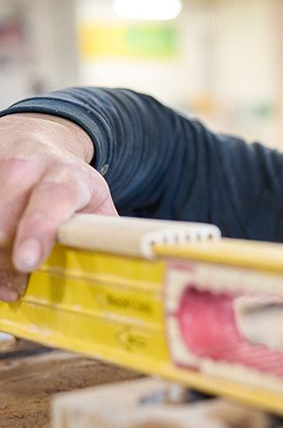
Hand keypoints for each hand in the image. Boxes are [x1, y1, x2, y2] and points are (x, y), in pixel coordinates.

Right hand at [0, 113, 116, 300]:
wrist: (35, 141)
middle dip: (6, 259)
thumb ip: (106, 233)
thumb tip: (126, 269)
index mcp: (67, 175)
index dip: (38, 231)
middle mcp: (25, 168)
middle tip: (16, 286)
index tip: (28, 262)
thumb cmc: (71, 184)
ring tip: (6, 279)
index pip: (52, 199)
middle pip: (4, 220)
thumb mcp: (96, 202)